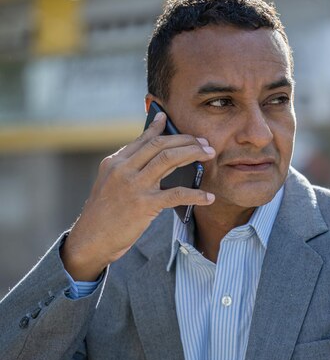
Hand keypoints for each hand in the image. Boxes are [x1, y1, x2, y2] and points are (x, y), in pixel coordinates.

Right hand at [61, 112, 215, 280]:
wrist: (91, 239)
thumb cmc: (102, 215)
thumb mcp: (107, 185)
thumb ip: (125, 170)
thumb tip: (149, 159)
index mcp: (114, 163)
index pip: (142, 140)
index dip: (159, 129)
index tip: (169, 119)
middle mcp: (124, 169)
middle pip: (160, 145)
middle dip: (186, 140)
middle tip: (203, 143)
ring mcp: (135, 186)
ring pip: (169, 159)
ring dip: (193, 154)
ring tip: (209, 155)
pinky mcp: (145, 205)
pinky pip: (176, 194)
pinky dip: (196, 195)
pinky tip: (208, 197)